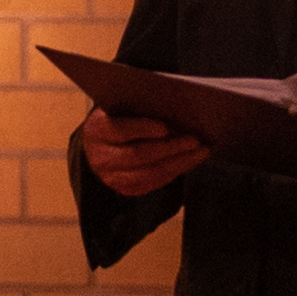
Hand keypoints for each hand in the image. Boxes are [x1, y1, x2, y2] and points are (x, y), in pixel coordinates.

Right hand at [73, 99, 207, 198]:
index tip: (164, 127)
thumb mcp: (122, 108)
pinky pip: (154, 183)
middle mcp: (99, 156)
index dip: (141, 128)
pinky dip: (174, 171)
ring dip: (179, 162)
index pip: (118, 130)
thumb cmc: (119, 117)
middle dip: (169, 148)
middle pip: (137, 155)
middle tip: (194, 140)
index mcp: (96, 129)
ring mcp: (111, 176)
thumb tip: (177, 109)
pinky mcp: (125, 189)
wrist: (101, 145)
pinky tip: (190, 160)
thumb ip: (140, 107)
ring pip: (148, 173)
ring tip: (201, 151)